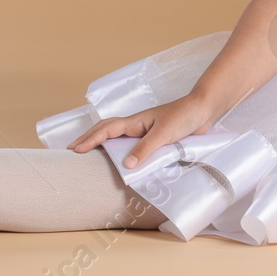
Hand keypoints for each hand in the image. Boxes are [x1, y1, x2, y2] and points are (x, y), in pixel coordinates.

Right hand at [66, 94, 217, 168]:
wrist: (203, 110)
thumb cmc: (183, 116)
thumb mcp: (163, 134)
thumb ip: (145, 149)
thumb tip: (126, 165)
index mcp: (135, 122)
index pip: (107, 130)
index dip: (90, 139)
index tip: (75, 149)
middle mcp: (137, 126)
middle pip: (106, 130)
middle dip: (88, 138)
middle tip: (73, 149)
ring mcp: (145, 132)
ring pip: (118, 137)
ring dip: (102, 143)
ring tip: (89, 153)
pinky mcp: (155, 139)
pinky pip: (133, 146)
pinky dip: (121, 151)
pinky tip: (121, 160)